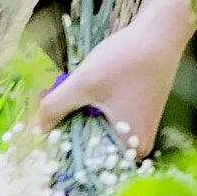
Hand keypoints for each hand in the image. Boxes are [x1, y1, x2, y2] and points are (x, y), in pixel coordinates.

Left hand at [36, 14, 192, 158]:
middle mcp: (139, 146)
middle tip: (47, 103)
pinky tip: (79, 90)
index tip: (45, 127)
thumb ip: (55, 107)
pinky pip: (108, 120)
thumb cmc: (126, 60)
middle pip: (92, 146)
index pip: (87, 162)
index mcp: (131, 149)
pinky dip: (91, 107)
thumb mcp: (84, 83)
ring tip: (60, 94)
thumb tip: (37, 129)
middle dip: (68, 126)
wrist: (159, 33)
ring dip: (78, 114)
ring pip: (97, 130)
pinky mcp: (139, 114)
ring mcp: (140, 129)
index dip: (63, 145)